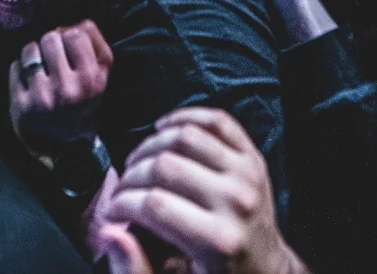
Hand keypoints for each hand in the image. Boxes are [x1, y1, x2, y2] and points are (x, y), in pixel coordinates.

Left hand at [10, 20, 113, 150]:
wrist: (66, 145)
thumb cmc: (83, 100)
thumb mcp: (101, 74)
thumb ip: (96, 43)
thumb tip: (80, 21)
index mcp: (91, 80)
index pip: (76, 34)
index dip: (70, 36)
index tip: (69, 48)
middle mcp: (68, 90)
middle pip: (50, 38)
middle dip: (51, 43)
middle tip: (53, 58)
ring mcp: (42, 99)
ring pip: (29, 50)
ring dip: (33, 54)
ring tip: (40, 68)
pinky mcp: (20, 106)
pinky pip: (14, 67)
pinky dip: (19, 70)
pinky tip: (29, 82)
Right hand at [96, 109, 302, 273]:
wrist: (266, 272)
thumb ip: (137, 270)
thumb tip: (110, 234)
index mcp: (218, 242)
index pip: (154, 205)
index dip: (122, 204)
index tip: (112, 213)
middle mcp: (236, 202)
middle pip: (165, 166)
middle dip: (131, 177)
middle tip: (121, 191)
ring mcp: (248, 175)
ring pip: (186, 136)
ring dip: (151, 146)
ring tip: (138, 165)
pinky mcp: (253, 157)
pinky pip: (216, 121)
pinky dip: (185, 117)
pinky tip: (163, 129)